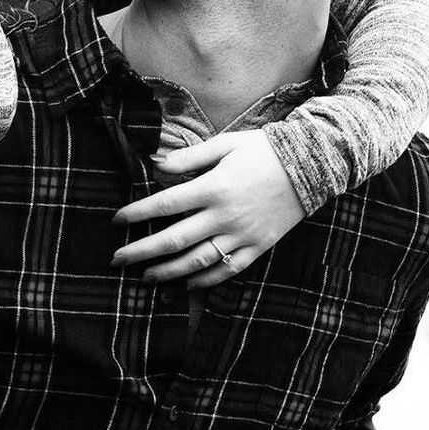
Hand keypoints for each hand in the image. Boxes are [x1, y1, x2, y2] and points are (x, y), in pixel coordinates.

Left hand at [109, 130, 306, 287]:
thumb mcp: (225, 144)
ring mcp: (242, 235)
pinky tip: (186, 285)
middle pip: (174, 239)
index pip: (165, 204)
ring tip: (145, 277)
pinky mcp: (258, 247)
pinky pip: (227, 270)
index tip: (117, 221)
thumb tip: (155, 163)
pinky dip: (205, 280)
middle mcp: (224, 215)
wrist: (311, 165)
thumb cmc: (264, 150)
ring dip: (168, 272)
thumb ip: (189, 156)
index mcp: (213, 187)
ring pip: (198, 261)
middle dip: (142, 251)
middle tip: (117, 259)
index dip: (137, 214)